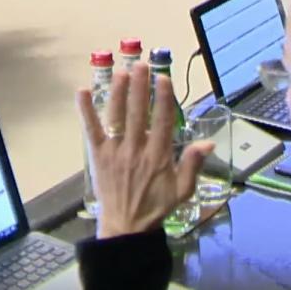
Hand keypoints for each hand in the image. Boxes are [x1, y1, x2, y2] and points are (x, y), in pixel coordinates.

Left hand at [78, 63, 212, 239]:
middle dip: (140, 88)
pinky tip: (81, 91)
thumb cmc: (156, 206)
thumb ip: (193, 165)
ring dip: (118, 93)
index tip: (163, 78)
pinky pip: (91, 130)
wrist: (126, 227)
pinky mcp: (98, 155)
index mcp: (158, 157)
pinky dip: (85, 111)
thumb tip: (208, 142)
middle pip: (139, 113)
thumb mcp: (182, 190)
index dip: (164, 98)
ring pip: (117, 117)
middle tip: (141, 65)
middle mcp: (136, 150)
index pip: (163, 121)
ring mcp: (115, 151)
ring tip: (121, 72)